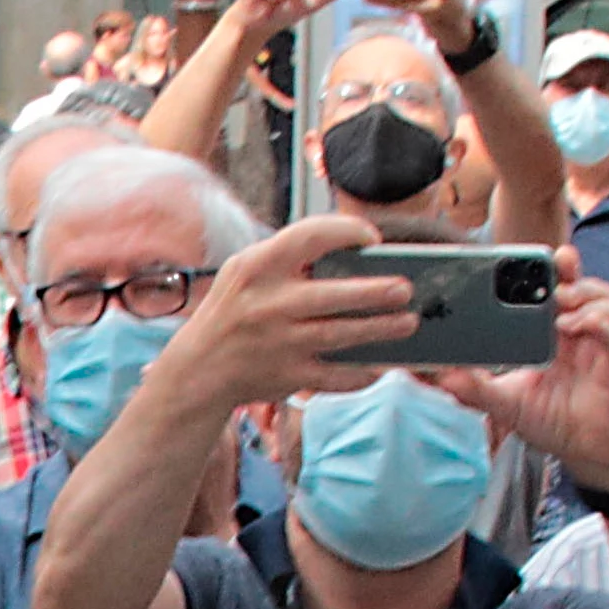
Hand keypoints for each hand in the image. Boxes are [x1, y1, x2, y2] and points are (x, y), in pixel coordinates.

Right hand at [155, 212, 416, 420]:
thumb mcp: (244, 271)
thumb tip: (355, 253)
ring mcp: (279, 344)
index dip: (346, 231)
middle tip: (406, 289)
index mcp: (256, 267)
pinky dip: (362, 373)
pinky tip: (381, 365)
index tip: (372, 238)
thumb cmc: (234, 310)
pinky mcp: (288, 377)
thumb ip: (287, 257)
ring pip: (342, 336)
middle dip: (376, 292)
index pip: (309, 236)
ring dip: (382, 329)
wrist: (199, 369)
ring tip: (408, 322)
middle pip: (334, 295)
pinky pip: (336, 376)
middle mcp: (267, 305)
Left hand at [448, 271, 608, 491]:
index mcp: (558, 334)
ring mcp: (607, 347)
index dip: (550, 270)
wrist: (593, 456)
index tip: (530, 257)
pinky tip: (579, 326)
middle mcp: (585, 334)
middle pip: (585, 285)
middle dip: (570, 269)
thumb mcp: (509, 404)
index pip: (557, 290)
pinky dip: (601, 323)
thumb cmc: (556, 422)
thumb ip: (477, 390)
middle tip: (553, 266)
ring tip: (560, 306)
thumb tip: (442, 376)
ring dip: (586, 295)